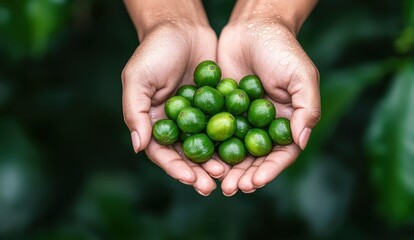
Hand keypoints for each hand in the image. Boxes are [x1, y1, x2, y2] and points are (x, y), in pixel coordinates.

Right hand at [122, 19, 225, 195]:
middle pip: (186, 155)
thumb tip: (138, 146)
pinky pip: (223, 127)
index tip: (191, 179)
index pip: (163, 152)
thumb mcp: (138, 78)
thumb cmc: (154, 50)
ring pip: (207, 146)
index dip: (175, 168)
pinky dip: (231, 141)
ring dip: (216, 162)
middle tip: (214, 186)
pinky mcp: (215, 107)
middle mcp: (175, 124)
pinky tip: (242, 152)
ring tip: (229, 175)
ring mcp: (197, 117)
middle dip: (199, 172)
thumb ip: (135, 111)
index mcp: (153, 122)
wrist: (182, 27)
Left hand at [217, 3, 320, 195]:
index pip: (280, 154)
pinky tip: (200, 159)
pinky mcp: (222, 110)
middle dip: (244, 175)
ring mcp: (242, 119)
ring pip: (234, 150)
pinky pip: (215, 132)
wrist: (253, 26)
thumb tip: (300, 142)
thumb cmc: (282, 49)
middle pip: (256, 158)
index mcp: (288, 122)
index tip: (254, 183)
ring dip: (226, 168)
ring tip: (216, 182)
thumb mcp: (302, 76)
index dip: (268, 171)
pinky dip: (210, 147)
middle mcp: (265, 125)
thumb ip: (307, 108)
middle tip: (230, 189)